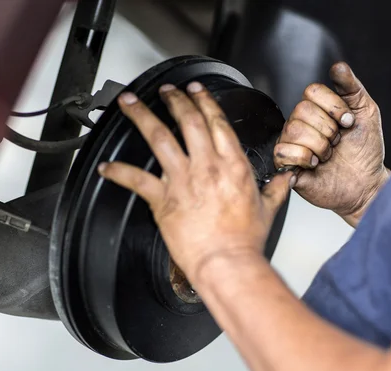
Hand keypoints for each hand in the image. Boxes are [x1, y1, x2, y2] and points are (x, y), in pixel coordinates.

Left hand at [98, 82, 293, 282]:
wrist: (227, 262)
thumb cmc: (244, 240)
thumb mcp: (268, 209)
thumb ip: (275, 189)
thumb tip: (285, 180)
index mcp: (233, 165)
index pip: (216, 122)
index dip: (203, 100)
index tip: (195, 89)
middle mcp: (207, 166)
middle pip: (188, 121)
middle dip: (174, 99)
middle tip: (164, 89)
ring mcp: (183, 180)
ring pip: (159, 138)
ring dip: (142, 117)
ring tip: (130, 102)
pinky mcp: (163, 199)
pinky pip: (136, 180)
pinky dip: (118, 171)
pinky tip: (106, 166)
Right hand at [274, 62, 390, 226]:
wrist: (365, 183)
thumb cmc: (365, 152)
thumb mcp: (366, 112)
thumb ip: (352, 87)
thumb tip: (338, 67)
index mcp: (317, 110)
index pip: (311, 91)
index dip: (333, 106)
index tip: (348, 122)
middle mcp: (301, 125)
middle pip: (301, 110)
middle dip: (328, 129)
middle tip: (337, 142)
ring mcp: (292, 144)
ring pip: (293, 131)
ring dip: (319, 146)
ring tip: (328, 155)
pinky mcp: (286, 165)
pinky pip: (283, 152)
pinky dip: (304, 159)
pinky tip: (315, 165)